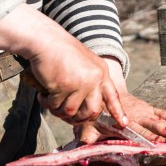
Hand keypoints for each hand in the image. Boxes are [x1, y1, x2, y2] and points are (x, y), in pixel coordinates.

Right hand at [0, 5, 126, 127]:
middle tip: (66, 113)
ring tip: (51, 100)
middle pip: (92, 112)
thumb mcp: (85, 64)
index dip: (117, 112)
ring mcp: (80, 84)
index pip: (113, 95)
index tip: (122, 124)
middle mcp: (94, 79)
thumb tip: (85, 109)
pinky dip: (46, 103)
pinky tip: (43, 94)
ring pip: (71, 112)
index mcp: (102, 72)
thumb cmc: (62, 52)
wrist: (46, 41)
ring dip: (58, 111)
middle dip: (79, 118)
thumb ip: (89, 82)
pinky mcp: (63, 87)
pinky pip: (55, 106)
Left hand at [74, 92, 165, 144]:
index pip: (138, 131)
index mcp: (124, 121)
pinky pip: (164, 113)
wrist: (105, 90)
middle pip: (154, 124)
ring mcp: (145, 110)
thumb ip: (86, 140)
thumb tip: (81, 153)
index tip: (158, 143)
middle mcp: (137, 115)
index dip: (149, 137)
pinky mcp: (149, 108)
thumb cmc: (96, 115)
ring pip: (161, 119)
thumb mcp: (87, 127)